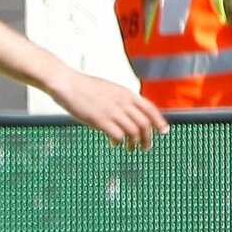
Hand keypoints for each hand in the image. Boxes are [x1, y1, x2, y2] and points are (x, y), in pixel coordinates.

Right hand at [48, 67, 167, 150]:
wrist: (67, 83)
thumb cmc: (84, 87)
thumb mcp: (109, 89)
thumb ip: (121, 99)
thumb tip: (129, 111)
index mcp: (126, 93)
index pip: (150, 109)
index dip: (159, 122)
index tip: (164, 132)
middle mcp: (123, 102)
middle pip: (145, 124)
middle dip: (148, 138)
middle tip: (146, 147)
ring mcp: (112, 112)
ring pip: (134, 132)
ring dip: (134, 143)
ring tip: (130, 148)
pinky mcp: (101, 121)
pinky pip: (118, 136)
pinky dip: (119, 142)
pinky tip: (114, 143)